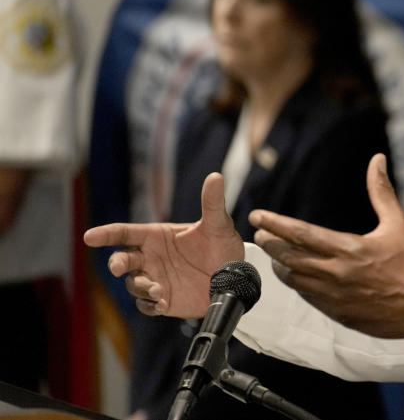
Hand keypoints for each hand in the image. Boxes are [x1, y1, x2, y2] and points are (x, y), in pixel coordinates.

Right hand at [83, 172, 244, 317]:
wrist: (234, 277)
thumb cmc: (222, 246)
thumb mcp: (218, 224)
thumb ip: (212, 203)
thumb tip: (216, 176)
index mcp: (158, 236)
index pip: (126, 233)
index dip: (106, 233)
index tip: (90, 236)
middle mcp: (151, 257)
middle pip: (122, 259)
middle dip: (116, 263)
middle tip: (119, 266)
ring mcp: (155, 279)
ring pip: (133, 284)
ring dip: (142, 287)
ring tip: (160, 290)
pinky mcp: (163, 299)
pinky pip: (146, 305)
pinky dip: (150, 305)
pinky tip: (163, 303)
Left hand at [250, 154, 403, 345]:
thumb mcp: (399, 223)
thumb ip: (381, 192)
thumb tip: (376, 161)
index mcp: (350, 249)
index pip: (302, 234)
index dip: (276, 223)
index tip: (257, 216)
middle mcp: (337, 274)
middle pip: (290, 257)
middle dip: (271, 243)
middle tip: (259, 233)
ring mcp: (335, 297)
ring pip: (295, 280)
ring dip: (281, 265)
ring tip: (274, 254)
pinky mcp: (339, 314)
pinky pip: (308, 297)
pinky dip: (297, 284)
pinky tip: (296, 276)